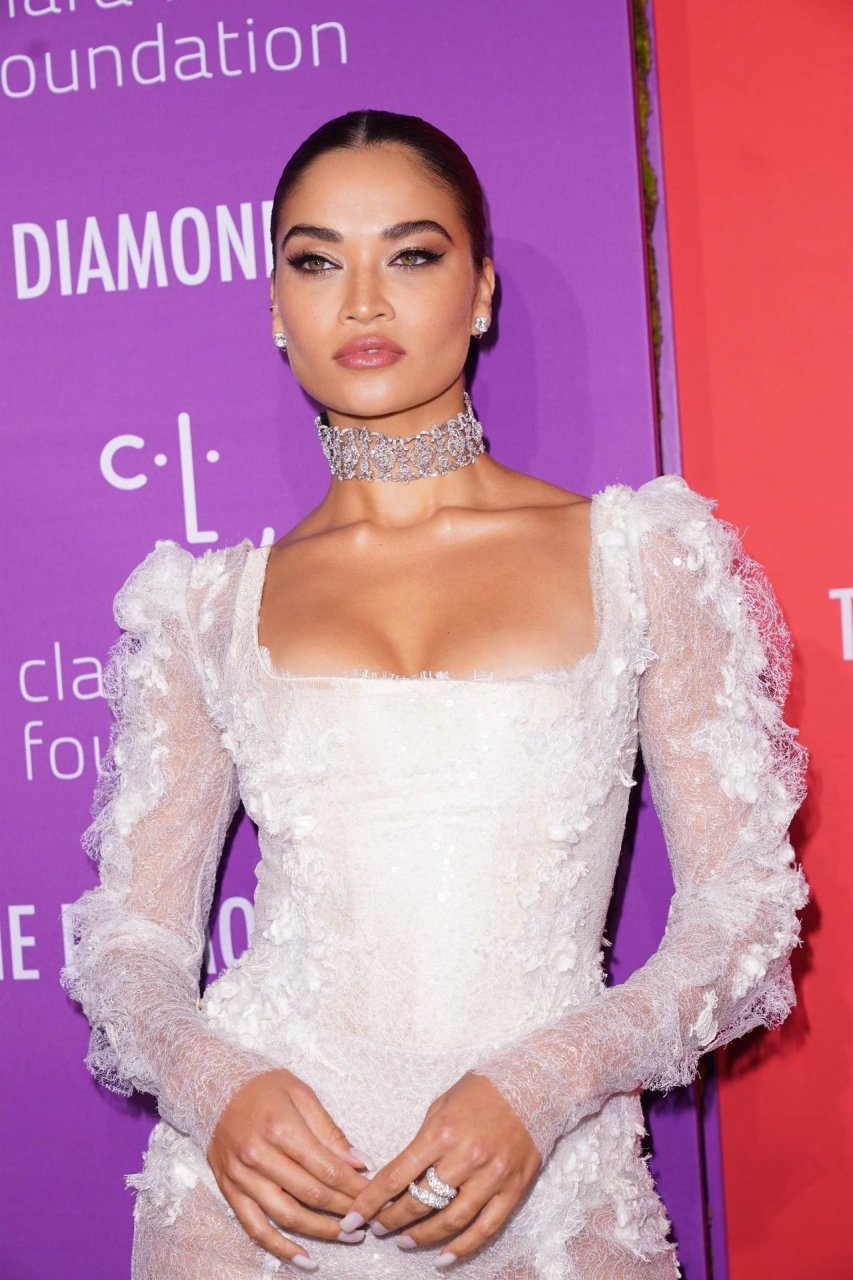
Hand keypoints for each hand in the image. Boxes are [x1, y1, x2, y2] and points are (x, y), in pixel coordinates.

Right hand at [207, 1067, 373, 1269]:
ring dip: (321, 1232)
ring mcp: (242, 1177)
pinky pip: (256, 1228)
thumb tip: (359, 1162)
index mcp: (281, 1128)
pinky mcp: (230, 1190)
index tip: (373, 1195)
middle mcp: (259, 1156)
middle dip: (344, 1209)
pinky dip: (280, 1247)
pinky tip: (305, 1258)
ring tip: (348, 1236)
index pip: (327, 1168)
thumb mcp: (301, 1094)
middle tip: (367, 1218)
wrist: (213, 1088)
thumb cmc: (263, 1087)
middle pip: (311, 1193)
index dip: (354, 1186)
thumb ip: (330, 1131)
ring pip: (287, 1216)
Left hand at [336, 1072, 541, 1265]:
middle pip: (421, 1201)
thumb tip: (402, 1174)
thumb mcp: (443, 1104)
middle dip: (392, 1219)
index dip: (371, 1200)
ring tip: (405, 1243)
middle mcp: (465, 1157)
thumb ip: (423, 1139)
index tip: (353, 1216)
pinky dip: (463, 1248)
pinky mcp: (513, 1189)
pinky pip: (485, 1228)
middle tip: (377, 1229)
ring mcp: (492, 1176)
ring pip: (451, 1220)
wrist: (534, 1085)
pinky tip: (443, 1258)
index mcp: (442, 1132)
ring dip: (423, 1237)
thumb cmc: (482, 1090)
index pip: (397, 1175)